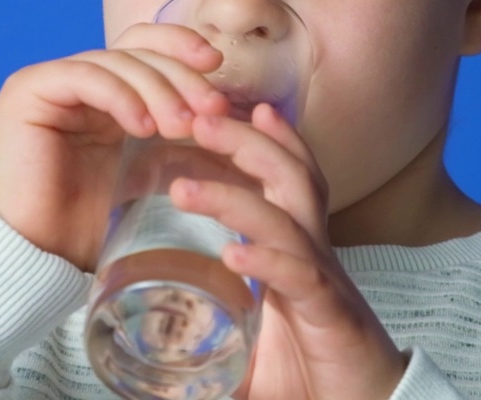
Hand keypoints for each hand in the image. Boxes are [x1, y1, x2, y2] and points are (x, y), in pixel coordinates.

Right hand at [0, 23, 227, 270]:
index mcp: (106, 93)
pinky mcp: (29, 91)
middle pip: (138, 49)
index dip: (183, 47)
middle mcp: (78, 80)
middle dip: (182, 76)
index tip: (219, 69)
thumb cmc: (91, 228)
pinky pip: (85, 76)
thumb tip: (249, 131)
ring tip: (181, 128)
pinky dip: (120, 96)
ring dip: (158, 90)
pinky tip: (142, 127)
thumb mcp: (153, 177)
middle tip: (212, 112)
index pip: (148, 46)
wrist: (36, 260)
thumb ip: (185, 146)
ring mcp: (52, 82)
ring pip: (118, 61)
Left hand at [170, 105, 406, 399]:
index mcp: (296, 252)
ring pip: (288, 219)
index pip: (286, 179)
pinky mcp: (331, 316)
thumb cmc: (311, 377)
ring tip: (184, 190)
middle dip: (246, 142)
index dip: (262, 139)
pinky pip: (301, 277)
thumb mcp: (249, 345)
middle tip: (199, 117)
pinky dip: (267, 261)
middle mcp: (313, 256)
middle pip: (289, 177)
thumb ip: (205, 337)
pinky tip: (234, 255)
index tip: (222, 107)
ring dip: (236, 198)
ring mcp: (324, 282)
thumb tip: (148, 351)